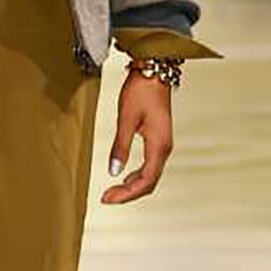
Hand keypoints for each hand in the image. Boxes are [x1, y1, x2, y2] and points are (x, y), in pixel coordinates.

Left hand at [101, 73, 173, 205]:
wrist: (155, 72)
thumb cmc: (141, 91)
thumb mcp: (126, 119)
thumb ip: (120, 146)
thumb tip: (114, 171)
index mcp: (159, 146)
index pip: (145, 181)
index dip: (126, 194)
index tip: (107, 198)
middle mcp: (164, 148)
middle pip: (149, 182)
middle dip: (128, 193)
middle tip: (106, 198)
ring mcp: (163, 145)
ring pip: (150, 175)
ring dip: (132, 186)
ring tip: (113, 191)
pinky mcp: (159, 140)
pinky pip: (150, 166)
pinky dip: (137, 176)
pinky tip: (125, 177)